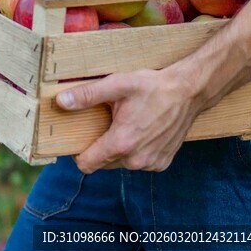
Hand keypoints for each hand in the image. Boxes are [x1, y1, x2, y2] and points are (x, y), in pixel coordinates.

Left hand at [55, 67, 203, 173]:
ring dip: (117, 149)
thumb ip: (87, 95)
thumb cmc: (152, 87)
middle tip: (104, 124)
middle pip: (102, 163)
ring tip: (124, 125)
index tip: (78, 138)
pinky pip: (137, 162)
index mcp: (122, 144)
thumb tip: (61, 101)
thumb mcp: (117, 85)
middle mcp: (136, 160)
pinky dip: (135, 150)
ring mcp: (151, 164)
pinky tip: (140, 131)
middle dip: (98, 147)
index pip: (86, 164)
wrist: (188, 92)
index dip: (77, 153)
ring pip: (120, 163)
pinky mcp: (162, 163)